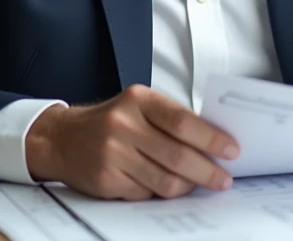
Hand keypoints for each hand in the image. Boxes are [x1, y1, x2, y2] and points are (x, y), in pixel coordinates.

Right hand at [25, 85, 239, 199]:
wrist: (62, 138)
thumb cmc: (109, 121)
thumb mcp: (138, 105)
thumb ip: (171, 118)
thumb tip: (214, 140)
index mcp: (137, 100)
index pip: (182, 121)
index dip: (211, 138)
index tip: (231, 149)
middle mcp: (123, 124)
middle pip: (177, 155)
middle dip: (207, 170)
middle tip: (223, 178)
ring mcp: (113, 154)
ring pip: (164, 180)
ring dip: (188, 186)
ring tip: (200, 183)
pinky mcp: (106, 179)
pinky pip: (146, 193)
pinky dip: (162, 193)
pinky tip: (168, 186)